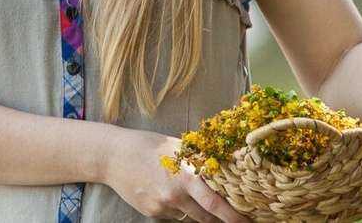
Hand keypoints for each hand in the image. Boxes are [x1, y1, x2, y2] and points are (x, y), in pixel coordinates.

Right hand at [103, 128, 250, 222]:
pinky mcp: (152, 213)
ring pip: (192, 218)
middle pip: (207, 217)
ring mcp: (163, 207)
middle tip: (238, 220)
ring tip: (204, 202)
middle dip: (223, 220)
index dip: (233, 215)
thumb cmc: (150, 146)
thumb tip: (230, 161)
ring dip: (202, 214)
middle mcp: (176, 194)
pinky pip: (175, 216)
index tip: (247, 220)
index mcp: (187, 175)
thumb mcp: (179, 147)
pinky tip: (173, 194)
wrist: (114, 156)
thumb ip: (201, 159)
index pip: (215, 202)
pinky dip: (182, 210)